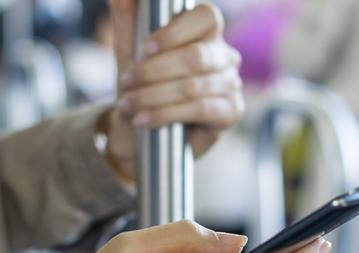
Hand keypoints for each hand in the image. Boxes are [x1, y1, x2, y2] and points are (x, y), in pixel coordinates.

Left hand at [106, 0, 243, 176]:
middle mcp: (224, 55)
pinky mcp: (231, 111)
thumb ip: (128, 17)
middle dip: (154, 71)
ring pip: (193, 86)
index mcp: (206, 33)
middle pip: (195, 56)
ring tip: (128, 105)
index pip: (205, 17)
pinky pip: (200, 109)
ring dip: (154, 97)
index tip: (144, 48)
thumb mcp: (130, 50)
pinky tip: (144, 120)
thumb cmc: (143, 85)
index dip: (175, 32)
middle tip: (126, 82)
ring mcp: (231, 84)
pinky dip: (166, 115)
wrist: (143, 129)